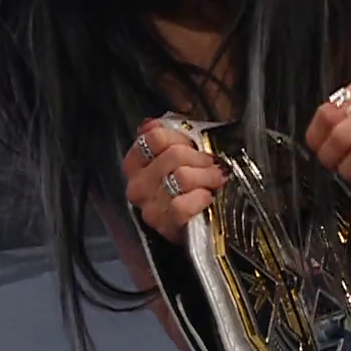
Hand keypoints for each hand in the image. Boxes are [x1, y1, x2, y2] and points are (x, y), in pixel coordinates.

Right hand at [121, 119, 227, 245]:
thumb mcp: (173, 159)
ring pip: (182, 177)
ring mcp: (149, 207)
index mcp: (134, 164)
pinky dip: (200, 198)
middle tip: (212, 163)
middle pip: (173, 154)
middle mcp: (137, 185)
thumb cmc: (184, 189)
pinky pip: (183, 205)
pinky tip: (207, 198)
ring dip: (206, 176)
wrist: (192, 228)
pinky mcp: (164, 226)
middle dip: (200, 157)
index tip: (193, 145)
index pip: (154, 136)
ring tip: (215, 179)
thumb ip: (164, 138)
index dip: (180, 137)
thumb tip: (153, 123)